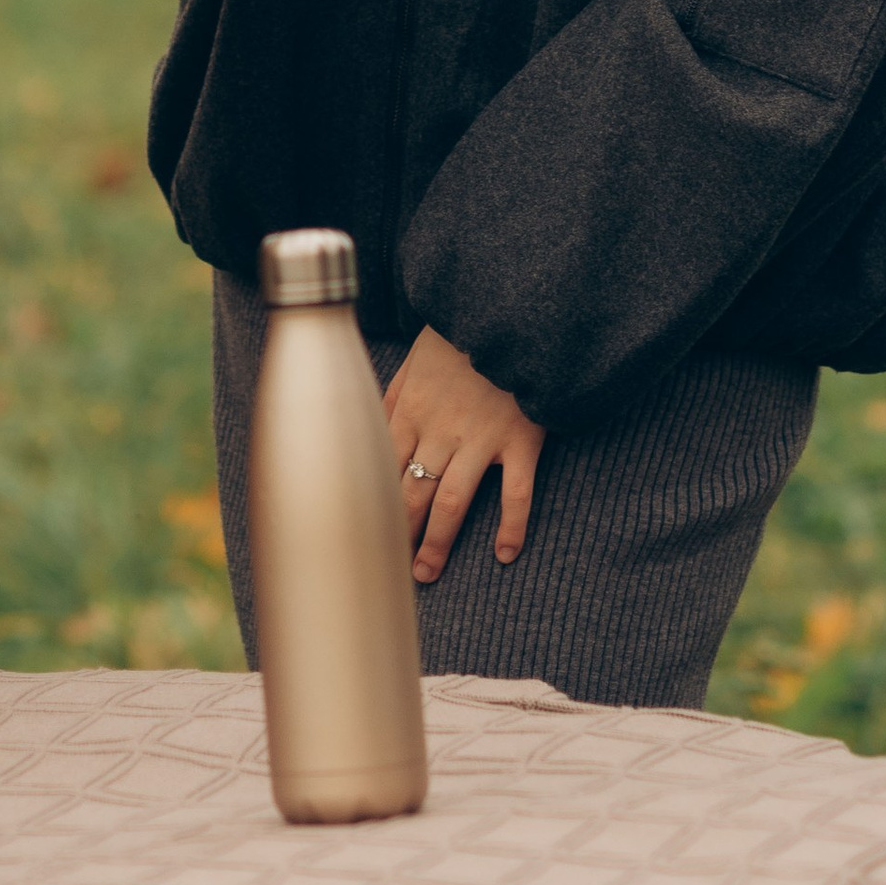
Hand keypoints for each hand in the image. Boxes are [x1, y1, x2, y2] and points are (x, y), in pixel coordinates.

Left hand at [383, 324, 544, 582]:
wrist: (512, 311)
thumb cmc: (462, 335)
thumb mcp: (416, 358)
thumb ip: (394, 396)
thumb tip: (371, 426)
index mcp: (412, 410)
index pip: (384, 470)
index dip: (374, 506)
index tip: (364, 534)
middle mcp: (441, 430)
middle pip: (412, 493)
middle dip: (399, 534)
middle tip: (391, 570)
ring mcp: (482, 437)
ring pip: (453, 500)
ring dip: (438, 541)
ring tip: (426, 574)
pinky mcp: (521, 438)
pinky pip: (517, 491)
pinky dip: (512, 525)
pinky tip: (506, 554)